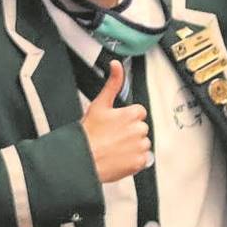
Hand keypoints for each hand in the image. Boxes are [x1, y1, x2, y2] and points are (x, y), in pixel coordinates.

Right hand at [81, 60, 149, 182]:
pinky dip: (134, 159)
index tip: (117, 123)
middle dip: (130, 131)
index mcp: (131, 114)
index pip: (139, 113)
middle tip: (114, 136)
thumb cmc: (88, 134)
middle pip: (141, 128)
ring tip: (115, 147)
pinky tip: (120, 157)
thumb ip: (113, 83)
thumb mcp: (99, 104)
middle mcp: (139, 130)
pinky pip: (143, 158)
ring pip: (143, 143)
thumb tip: (116, 65)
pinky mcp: (140, 161)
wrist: (83, 159)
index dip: (127, 117)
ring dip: (133, 145)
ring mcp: (140, 146)